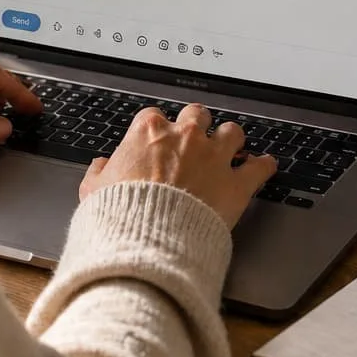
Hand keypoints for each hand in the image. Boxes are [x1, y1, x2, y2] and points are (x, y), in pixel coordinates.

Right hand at [79, 104, 276, 228]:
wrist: (147, 241)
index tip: (158, 142)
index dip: (158, 130)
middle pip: (197, 115)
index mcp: (149, 132)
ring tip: (231, 149)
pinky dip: (262, 166)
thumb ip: (98, 174)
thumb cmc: (120, 216)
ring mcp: (214, 158)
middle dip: (197, 126)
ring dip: (231, 140)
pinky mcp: (235, 184)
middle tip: (195, 140)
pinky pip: (259, 167)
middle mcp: (185, 137)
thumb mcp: (92, 192)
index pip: (155, 116)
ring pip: (232, 132)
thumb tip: (100, 167)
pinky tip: (264, 166)